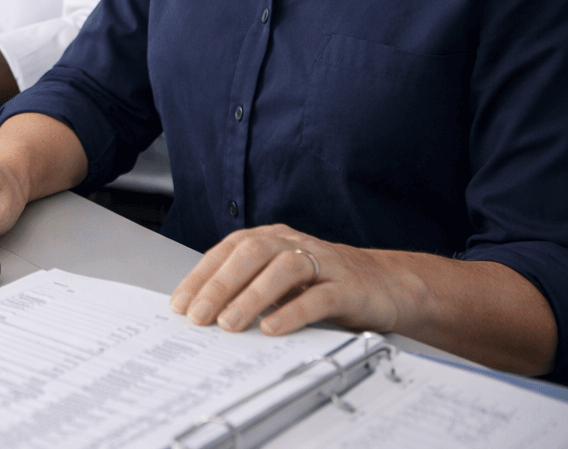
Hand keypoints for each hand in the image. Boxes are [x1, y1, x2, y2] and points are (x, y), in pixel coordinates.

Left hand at [170, 224, 409, 337]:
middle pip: (251, 253)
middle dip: (219, 285)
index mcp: (272, 239)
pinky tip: (272, 329)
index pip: (228, 250)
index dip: (201, 275)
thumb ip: (247, 290)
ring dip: (251, 297)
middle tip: (198, 317)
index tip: (179, 304)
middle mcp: (294, 243)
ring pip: (283, 269)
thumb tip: (202, 313)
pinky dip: (293, 312)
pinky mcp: (349, 286)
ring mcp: (324, 262)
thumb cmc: (324, 285)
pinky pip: (319, 296)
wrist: (387, 285)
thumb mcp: (280, 284)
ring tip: (229, 325)